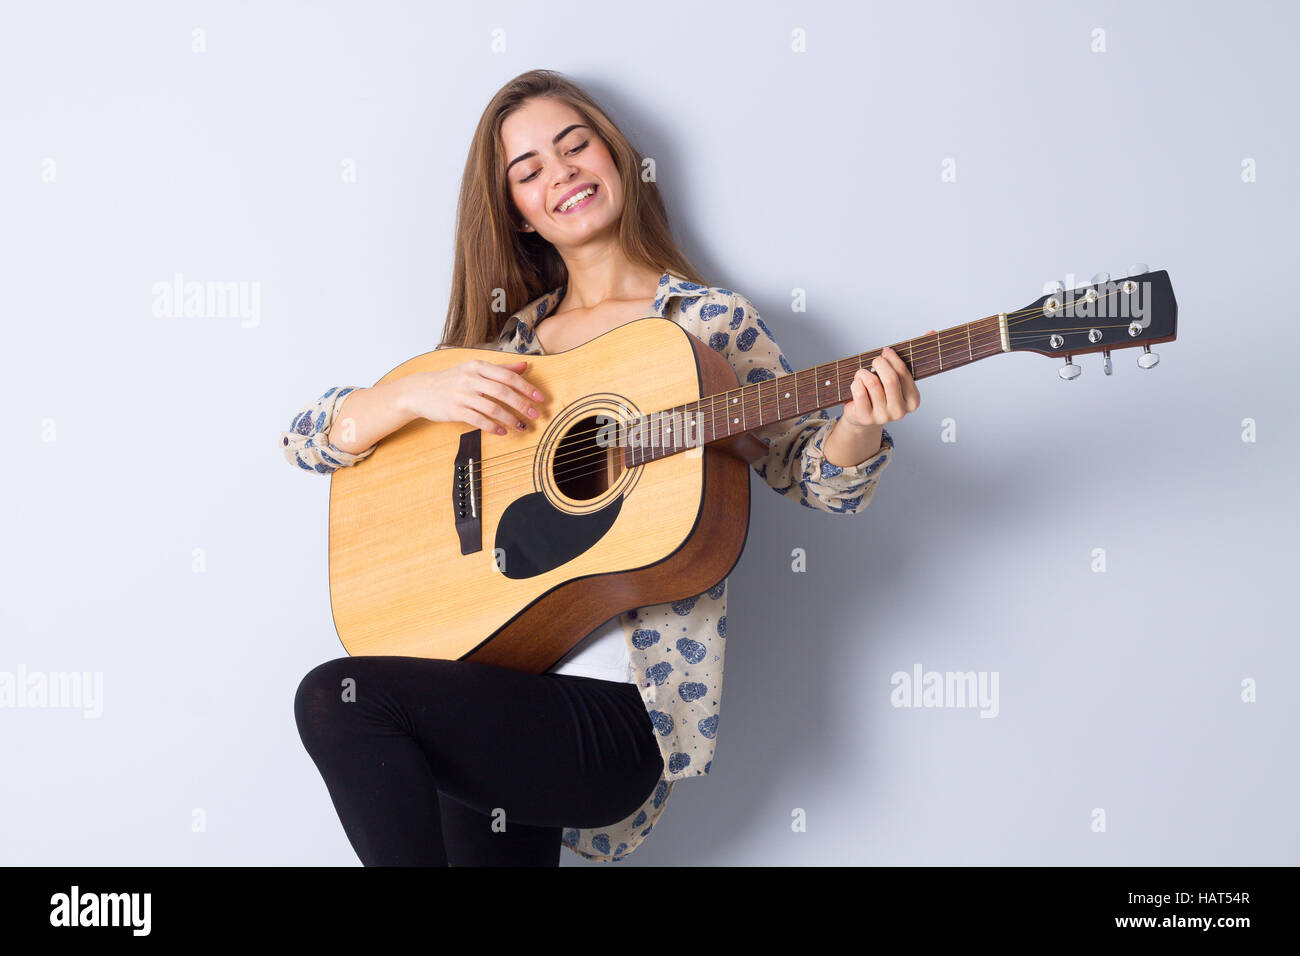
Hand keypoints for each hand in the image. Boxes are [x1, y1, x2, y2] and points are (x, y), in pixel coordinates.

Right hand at [400, 358, 545, 434]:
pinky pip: (478, 420)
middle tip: (535, 415)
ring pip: (492, 408)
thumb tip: (524, 366)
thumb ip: (500, 369)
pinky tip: (502, 431)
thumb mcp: (474, 369)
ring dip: (510, 419)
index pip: (507, 376)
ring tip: (521, 426)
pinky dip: (492, 427)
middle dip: (522, 405)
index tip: (540, 398)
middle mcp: (470, 378)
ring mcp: (462, 395)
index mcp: (477, 366)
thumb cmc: (451, 380)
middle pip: (503, 392)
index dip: (526, 387)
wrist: (420, 391)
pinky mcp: (455, 410)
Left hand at [840, 334, 927, 427]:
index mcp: (913, 401)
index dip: (893, 358)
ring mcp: (882, 416)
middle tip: (875, 360)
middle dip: (879, 363)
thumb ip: (913, 356)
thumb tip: (932, 332)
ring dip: (863, 373)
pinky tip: (857, 384)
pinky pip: (859, 391)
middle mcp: (900, 412)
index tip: (886, 351)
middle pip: (890, 379)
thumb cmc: (882, 391)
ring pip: (872, 383)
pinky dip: (855, 382)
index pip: (904, 373)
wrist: (862, 415)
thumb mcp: (897, 376)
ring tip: (862, 374)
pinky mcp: (864, 417)